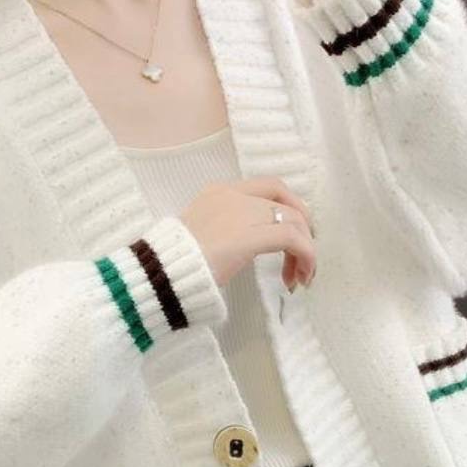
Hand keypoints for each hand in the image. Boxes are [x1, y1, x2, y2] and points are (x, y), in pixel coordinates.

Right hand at [179, 177, 316, 292]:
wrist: (161, 273)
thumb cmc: (173, 264)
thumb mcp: (199, 237)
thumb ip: (223, 232)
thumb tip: (239, 247)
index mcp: (220, 192)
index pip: (271, 187)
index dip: (293, 206)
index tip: (297, 233)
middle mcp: (234, 195)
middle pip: (288, 204)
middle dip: (303, 232)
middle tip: (303, 261)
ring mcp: (244, 212)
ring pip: (295, 223)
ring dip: (305, 251)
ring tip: (300, 278)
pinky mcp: (252, 235)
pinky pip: (294, 240)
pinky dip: (306, 257)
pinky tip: (300, 278)